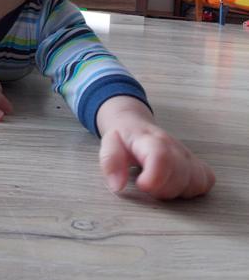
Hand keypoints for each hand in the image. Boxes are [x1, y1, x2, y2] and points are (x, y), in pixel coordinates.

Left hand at [97, 97, 214, 199]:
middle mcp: (173, 146)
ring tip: (160, 184)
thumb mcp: (108, 145)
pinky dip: (193, 189)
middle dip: (162, 190)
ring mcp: (187, 154)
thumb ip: (110, 163)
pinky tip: (176, 185)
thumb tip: (118, 186)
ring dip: (177, 191)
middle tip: (146, 184)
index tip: (142, 185)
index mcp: (150, 140)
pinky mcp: (196, 163)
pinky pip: (206, 181)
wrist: (134, 124)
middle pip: (181, 175)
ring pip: (196, 181)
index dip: (154, 179)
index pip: (162, 157)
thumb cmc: (122, 137)